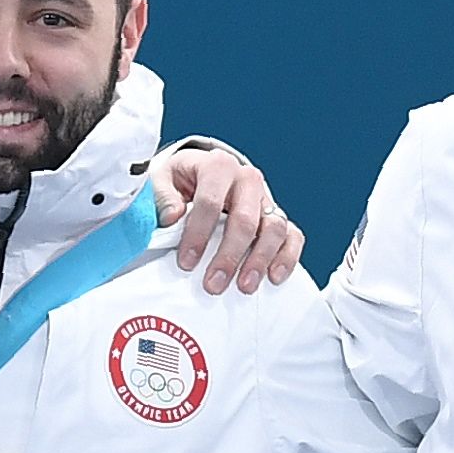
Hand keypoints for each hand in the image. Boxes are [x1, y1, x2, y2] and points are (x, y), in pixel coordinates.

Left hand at [154, 142, 303, 292]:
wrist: (201, 176)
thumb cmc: (180, 181)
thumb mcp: (161, 180)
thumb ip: (162, 196)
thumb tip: (173, 217)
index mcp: (217, 166)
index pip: (210, 201)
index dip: (198, 234)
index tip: (186, 263)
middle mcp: (247, 179)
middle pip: (245, 219)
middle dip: (229, 255)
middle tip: (214, 284)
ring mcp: (265, 198)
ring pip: (273, 228)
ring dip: (260, 260)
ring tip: (244, 286)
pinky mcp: (276, 216)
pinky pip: (292, 236)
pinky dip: (287, 256)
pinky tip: (274, 277)